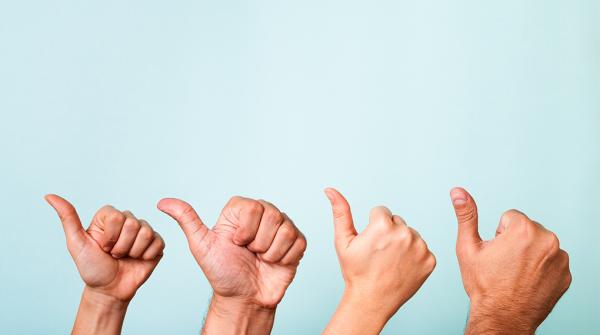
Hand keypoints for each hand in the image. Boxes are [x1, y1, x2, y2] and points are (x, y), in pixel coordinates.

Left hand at [46, 195, 164, 334]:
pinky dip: (146, 255)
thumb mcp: (76, 243)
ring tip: (126, 257)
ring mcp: (143, 231)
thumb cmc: (92, 268)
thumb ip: (68, 218)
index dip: (109, 236)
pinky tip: (138, 259)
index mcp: (109, 217)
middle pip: (132, 224)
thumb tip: (49, 196)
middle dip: (121, 246)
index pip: (116, 216)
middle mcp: (127, 220)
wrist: (110, 290)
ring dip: (133, 252)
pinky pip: (158, 242)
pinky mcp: (157, 243)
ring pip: (146, 233)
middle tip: (114, 254)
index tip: (102, 247)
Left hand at [158, 196, 305, 333]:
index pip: (251, 207)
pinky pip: (297, 243)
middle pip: (271, 215)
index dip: (243, 230)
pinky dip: (283, 258)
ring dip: (269, 252)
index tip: (235, 243)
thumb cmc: (223, 272)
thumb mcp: (201, 245)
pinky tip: (273, 262)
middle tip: (249, 252)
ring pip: (284, 230)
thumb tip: (162, 202)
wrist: (243, 297)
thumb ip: (187, 220)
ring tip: (261, 258)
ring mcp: (283, 226)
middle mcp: (264, 213)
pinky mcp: (298, 241)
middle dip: (257, 242)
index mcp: (242, 210)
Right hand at [323, 188, 435, 334]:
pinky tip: (402, 268)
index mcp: (383, 224)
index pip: (381, 212)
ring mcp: (420, 247)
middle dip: (389, 233)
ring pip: (410, 235)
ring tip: (390, 262)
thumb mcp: (343, 240)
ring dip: (402, 244)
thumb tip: (330, 189)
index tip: (370, 244)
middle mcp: (405, 233)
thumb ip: (340, 211)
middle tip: (379, 254)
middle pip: (397, 221)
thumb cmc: (355, 271)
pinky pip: (422, 249)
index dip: (372, 227)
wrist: (371, 301)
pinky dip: (414, 257)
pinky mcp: (430, 260)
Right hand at [450, 187, 571, 334]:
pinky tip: (528, 281)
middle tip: (504, 264)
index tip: (496, 254)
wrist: (502, 318)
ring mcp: (560, 259)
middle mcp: (548, 240)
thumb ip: (466, 216)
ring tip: (516, 273)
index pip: (510, 218)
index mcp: (524, 230)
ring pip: (540, 244)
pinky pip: (552, 261)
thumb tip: (458, 192)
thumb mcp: (468, 248)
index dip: (498, 235)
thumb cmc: (484, 285)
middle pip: (527, 229)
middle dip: (516, 242)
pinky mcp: (565, 274)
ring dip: (529, 254)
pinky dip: (541, 268)